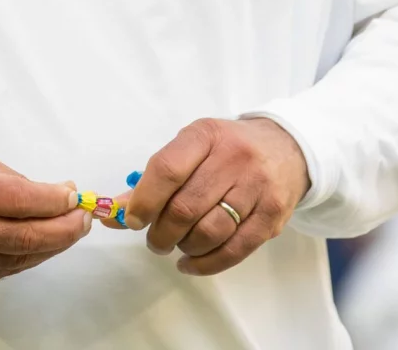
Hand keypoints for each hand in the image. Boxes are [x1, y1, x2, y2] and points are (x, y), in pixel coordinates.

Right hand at [0, 145, 90, 283]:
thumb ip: (10, 179)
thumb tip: (54, 195)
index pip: (20, 201)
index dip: (55, 201)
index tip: (74, 195)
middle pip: (24, 237)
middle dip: (64, 229)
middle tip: (84, 219)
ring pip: (17, 258)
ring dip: (50, 246)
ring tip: (70, 230)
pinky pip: (0, 269)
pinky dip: (26, 258)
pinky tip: (41, 245)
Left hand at [122, 117, 309, 276]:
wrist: (285, 148)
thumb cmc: (226, 150)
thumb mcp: (191, 149)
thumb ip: (153, 180)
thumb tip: (112, 214)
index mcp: (205, 135)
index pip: (167, 169)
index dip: (145, 201)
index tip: (134, 221)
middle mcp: (234, 157)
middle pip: (186, 207)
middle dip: (161, 233)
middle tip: (155, 240)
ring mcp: (257, 186)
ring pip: (209, 232)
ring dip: (184, 247)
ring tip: (178, 245)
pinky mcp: (273, 215)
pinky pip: (235, 250)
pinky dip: (206, 264)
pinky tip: (191, 263)